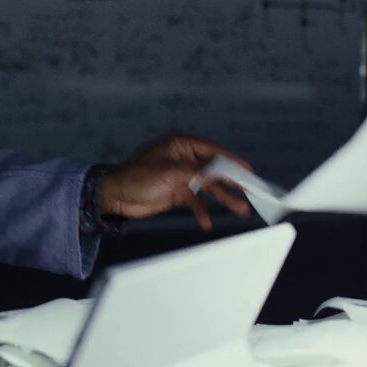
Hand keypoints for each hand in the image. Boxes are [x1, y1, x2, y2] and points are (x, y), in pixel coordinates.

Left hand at [98, 133, 252, 230]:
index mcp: (181, 144)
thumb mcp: (171, 172)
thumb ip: (199, 173)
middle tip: (251, 192)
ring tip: (240, 210)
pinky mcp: (178, 192)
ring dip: (222, 198)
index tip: (249, 171)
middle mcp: (184, 158)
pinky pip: (196, 201)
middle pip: (214, 170)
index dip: (232, 161)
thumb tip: (221, 173)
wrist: (115, 197)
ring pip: (208, 187)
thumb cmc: (136, 177)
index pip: (213, 151)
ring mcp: (182, 175)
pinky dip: (202, 211)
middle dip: (232, 182)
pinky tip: (207, 222)